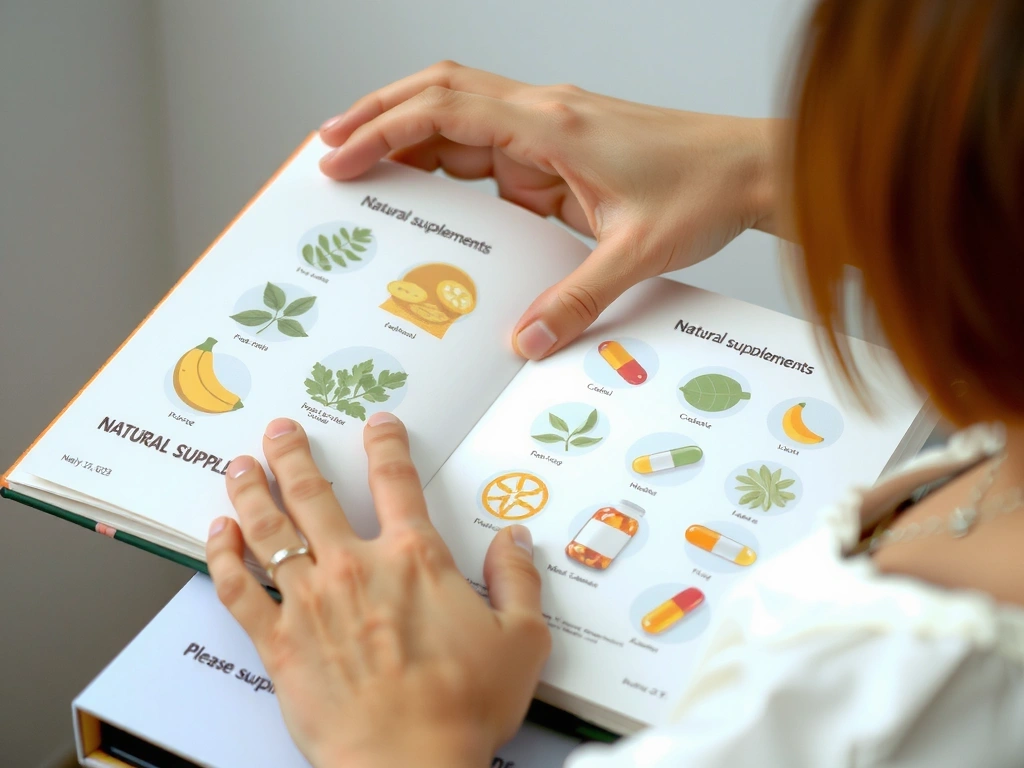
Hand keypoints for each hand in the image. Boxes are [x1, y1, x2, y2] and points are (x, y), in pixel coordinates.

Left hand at [206, 414, 549, 767]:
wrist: (409, 763)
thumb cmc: (461, 708)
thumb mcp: (521, 640)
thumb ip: (518, 580)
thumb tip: (515, 539)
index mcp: (414, 559)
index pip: (396, 481)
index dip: (386, 445)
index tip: (377, 426)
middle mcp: (355, 568)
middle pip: (312, 492)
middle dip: (293, 453)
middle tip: (281, 431)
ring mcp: (310, 601)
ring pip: (268, 529)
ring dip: (251, 490)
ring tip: (240, 466)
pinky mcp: (279, 640)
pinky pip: (238, 588)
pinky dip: (223, 555)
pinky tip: (218, 535)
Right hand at [318, 61, 781, 359]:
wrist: (751, 168)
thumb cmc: (704, 190)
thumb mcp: (638, 253)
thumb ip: (577, 298)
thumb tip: (523, 340)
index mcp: (552, 126)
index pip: (445, 111)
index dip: (384, 129)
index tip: (339, 157)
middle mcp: (543, 116)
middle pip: (438, 94)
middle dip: (377, 116)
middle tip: (327, 149)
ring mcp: (549, 130)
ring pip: (459, 117)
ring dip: (408, 139)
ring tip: (362, 171)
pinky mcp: (559, 152)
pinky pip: (490, 153)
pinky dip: (451, 168)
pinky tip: (433, 198)